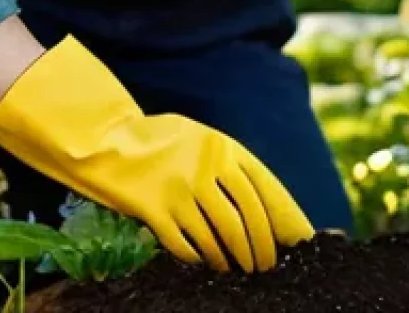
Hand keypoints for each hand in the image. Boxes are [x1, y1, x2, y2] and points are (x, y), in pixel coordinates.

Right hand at [0, 35, 313, 272]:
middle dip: (262, 250)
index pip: (267, 189)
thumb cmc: (162, 141)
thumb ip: (230, 165)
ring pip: (222, 239)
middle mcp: (207, 167)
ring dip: (235, 262)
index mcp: (223, 146)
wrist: (108, 138)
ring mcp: (181, 189)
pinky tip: (208, 267)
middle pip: (248, 220)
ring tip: (241, 272)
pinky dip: (202, 262)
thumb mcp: (200, 140)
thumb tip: (267, 207)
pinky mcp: (156, 210)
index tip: (300, 243)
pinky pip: (189, 247)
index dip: (287, 221)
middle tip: (266, 267)